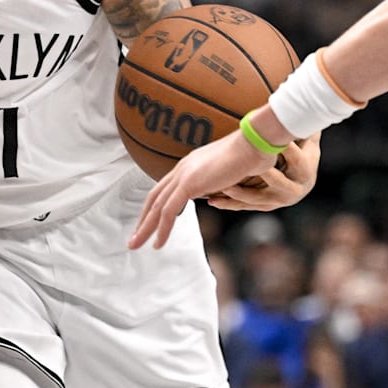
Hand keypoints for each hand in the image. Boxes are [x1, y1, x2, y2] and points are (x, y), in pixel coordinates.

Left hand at [130, 132, 320, 249]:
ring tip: (136, 245)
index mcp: (188, 165)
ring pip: (157, 207)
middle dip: (143, 219)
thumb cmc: (249, 156)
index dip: (154, 207)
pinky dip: (162, 228)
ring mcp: (184, 175)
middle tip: (133, 238)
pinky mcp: (189, 184)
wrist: (254, 143)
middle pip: (154, 198)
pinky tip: (158, 242)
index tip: (148, 222)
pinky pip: (169, 211)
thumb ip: (216, 182)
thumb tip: (214, 192)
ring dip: (145, 228)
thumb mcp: (228, 172)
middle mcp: (182, 169)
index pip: (164, 189)